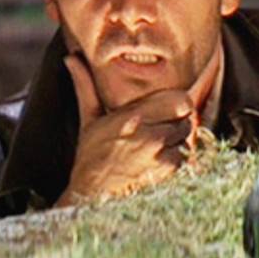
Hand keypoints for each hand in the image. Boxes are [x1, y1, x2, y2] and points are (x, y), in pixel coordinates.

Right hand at [55, 53, 192, 206]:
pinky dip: (177, 160)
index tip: (167, 109)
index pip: (180, 99)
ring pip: (188, 138)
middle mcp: (151, 135)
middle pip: (187, 118)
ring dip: (178, 142)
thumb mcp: (89, 121)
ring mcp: (162, 156)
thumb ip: (86, 87)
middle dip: (176, 122)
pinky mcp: (169, 175)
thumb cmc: (91, 159)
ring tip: (155, 149)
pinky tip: (157, 165)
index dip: (177, 103)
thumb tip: (70, 58)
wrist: (91, 199)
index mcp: (133, 117)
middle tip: (159, 130)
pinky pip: (186, 158)